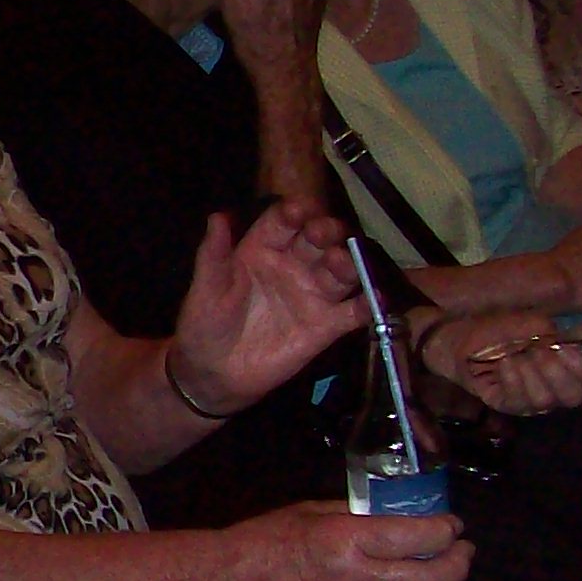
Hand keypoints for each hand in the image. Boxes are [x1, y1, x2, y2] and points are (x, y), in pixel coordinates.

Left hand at [169, 200, 363, 412]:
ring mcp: (312, 294)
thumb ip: (214, 253)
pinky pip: (352, 313)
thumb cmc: (206, 322)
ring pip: (338, 271)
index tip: (299, 208)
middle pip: (316, 240)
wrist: (214, 372)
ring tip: (345, 259)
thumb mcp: (206, 287)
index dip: (292, 213)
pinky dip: (367, 305)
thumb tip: (218, 216)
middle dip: (325, 231)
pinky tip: (375, 298)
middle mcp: (293, 265)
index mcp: (262, 249)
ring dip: (347, 262)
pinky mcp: (326, 325)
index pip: (282, 222)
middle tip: (328, 230)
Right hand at [228, 498, 471, 580]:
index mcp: (348, 541)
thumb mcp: (312, 511)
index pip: (417, 538)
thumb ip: (357, 514)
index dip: (445, 530)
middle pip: (431, 580)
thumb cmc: (266, 538)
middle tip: (463, 551)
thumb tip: (394, 515)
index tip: (452, 525)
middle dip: (458, 563)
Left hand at [419, 309, 581, 414]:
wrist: (459, 335)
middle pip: (573, 398)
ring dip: (532, 375)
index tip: (566, 350)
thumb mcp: (532, 324)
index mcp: (569, 371)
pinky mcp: (505, 405)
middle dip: (558, 374)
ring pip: (544, 401)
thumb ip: (555, 335)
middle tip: (539, 353)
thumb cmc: (500, 329)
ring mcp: (529, 401)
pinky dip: (512, 380)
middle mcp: (554, 390)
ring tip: (517, 356)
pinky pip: (516, 403)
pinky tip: (504, 364)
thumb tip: (571, 346)